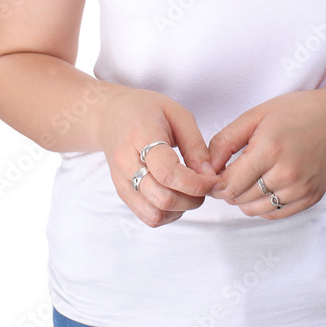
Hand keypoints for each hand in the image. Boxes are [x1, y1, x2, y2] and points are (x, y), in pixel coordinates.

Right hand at [99, 86, 219, 227]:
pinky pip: (148, 216)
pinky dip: (168, 213)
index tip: (214, 180)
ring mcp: (122, 182)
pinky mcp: (122, 194)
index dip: (196, 183)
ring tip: (190, 189)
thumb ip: (195, 145)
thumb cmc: (146, 110)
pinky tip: (176, 194)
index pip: (167, 173)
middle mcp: (126, 164)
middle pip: (163, 198)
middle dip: (193, 198)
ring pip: (155, 214)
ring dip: (181, 209)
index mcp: (141, 137)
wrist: (111, 115)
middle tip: (205, 184)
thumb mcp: (177, 114)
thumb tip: (208, 176)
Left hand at [207, 90, 325, 219]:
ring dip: (244, 199)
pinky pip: (275, 214)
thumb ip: (225, 141)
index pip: (230, 185)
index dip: (215, 183)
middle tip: (230, 173)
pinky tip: (264, 186)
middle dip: (229, 190)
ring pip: (256, 210)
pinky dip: (263, 205)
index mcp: (269, 150)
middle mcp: (286, 174)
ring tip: (247, 179)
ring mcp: (301, 189)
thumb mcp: (254, 116)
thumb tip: (207, 168)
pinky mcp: (310, 198)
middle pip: (241, 199)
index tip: (214, 174)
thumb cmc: (294, 112)